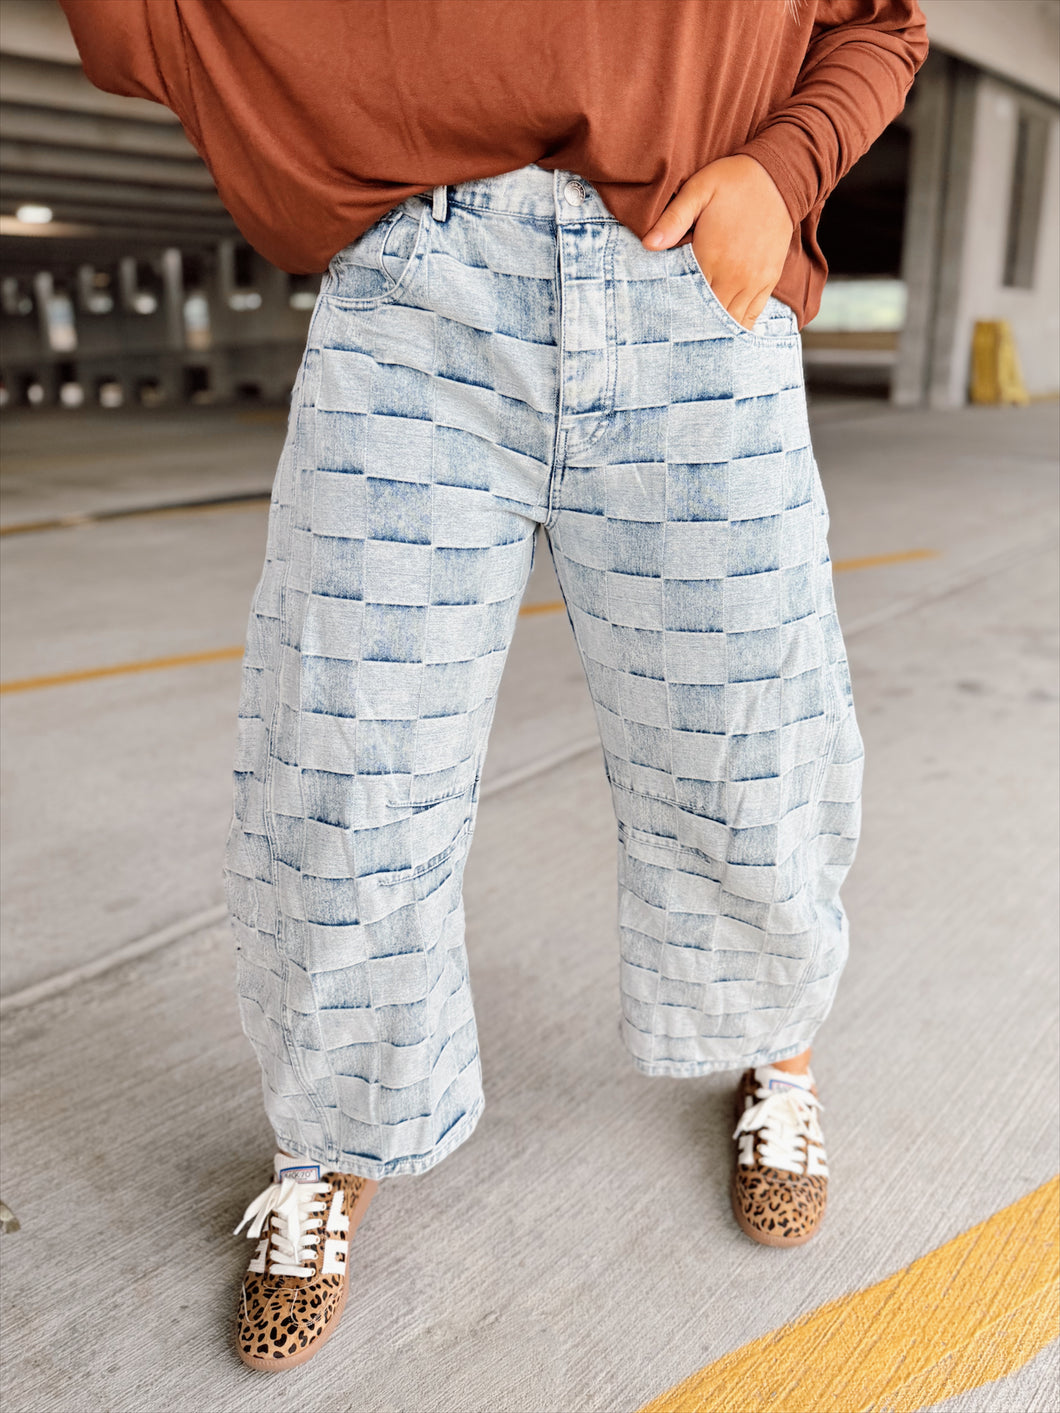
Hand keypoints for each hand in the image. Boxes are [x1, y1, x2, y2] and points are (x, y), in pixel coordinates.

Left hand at [642, 155, 793, 330]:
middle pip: (709, 317)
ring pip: (731, 322)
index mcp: (713, 257)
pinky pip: (752, 315)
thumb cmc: (733, 181)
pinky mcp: (768, 281)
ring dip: (714, 330)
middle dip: (692, 326)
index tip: (662, 319)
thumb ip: (673, 219)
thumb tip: (648, 244)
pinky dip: (738, 325)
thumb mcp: (698, 190)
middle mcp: (735, 275)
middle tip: (676, 335)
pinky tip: (724, 332)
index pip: (688, 298)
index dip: (674, 311)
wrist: (779, 175)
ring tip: (697, 337)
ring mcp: (754, 281)